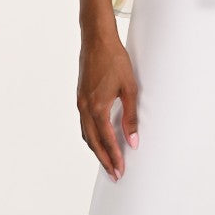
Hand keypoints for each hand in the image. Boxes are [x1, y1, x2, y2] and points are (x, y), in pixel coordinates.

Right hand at [76, 30, 139, 179]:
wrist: (97, 40)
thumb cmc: (114, 60)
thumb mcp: (128, 87)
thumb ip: (130, 116)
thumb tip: (133, 140)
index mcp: (97, 107)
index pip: (106, 140)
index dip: (114, 157)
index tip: (120, 171)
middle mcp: (85, 108)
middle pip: (93, 142)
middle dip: (104, 159)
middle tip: (114, 174)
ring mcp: (80, 102)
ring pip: (86, 134)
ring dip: (96, 149)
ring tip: (107, 160)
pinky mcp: (80, 97)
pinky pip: (84, 123)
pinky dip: (90, 136)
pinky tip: (98, 137)